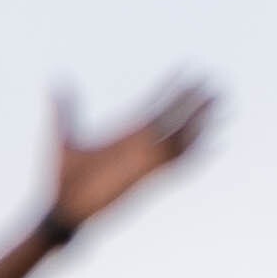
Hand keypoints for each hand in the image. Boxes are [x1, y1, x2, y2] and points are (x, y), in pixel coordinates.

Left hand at [45, 73, 216, 240]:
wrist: (61, 210)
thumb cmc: (61, 178)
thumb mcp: (65, 137)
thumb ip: (65, 108)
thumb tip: (56, 81)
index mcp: (125, 133)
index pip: (154, 103)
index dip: (170, 86)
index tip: (185, 67)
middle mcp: (139, 145)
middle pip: (175, 116)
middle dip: (194, 100)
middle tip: (214, 82)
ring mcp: (144, 161)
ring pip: (182, 136)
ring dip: (201, 120)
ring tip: (220, 103)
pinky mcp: (145, 177)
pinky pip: (178, 165)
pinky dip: (196, 154)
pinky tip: (214, 144)